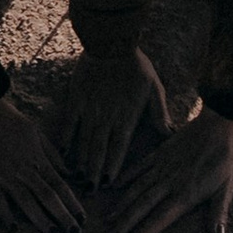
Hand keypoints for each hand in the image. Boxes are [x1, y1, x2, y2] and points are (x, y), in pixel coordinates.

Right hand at [0, 87, 84, 232]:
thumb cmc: (10, 121)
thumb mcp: (36, 132)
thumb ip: (52, 154)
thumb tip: (68, 172)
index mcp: (38, 159)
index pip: (60, 184)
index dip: (73, 203)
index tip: (83, 219)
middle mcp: (25, 169)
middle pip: (48, 196)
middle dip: (63, 216)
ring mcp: (6, 176)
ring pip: (27, 202)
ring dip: (41, 221)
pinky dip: (5, 215)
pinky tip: (13, 229)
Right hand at [59, 45, 169, 188]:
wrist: (111, 41)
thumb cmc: (136, 66)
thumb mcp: (154, 89)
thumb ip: (159, 114)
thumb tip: (170, 134)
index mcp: (126, 117)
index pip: (119, 148)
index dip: (113, 167)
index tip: (107, 184)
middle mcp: (107, 117)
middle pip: (100, 150)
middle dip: (95, 172)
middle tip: (90, 191)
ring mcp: (89, 109)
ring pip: (84, 141)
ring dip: (82, 161)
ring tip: (78, 179)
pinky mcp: (76, 99)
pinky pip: (70, 123)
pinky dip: (66, 139)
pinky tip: (62, 153)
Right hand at [105, 107, 232, 232]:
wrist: (221, 121)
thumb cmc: (227, 156)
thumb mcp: (228, 186)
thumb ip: (218, 212)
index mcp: (187, 192)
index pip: (162, 216)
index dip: (145, 230)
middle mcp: (170, 181)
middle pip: (144, 205)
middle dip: (126, 221)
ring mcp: (162, 165)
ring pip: (138, 188)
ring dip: (122, 204)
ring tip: (108, 217)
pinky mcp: (160, 152)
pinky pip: (140, 166)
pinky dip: (127, 176)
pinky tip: (114, 185)